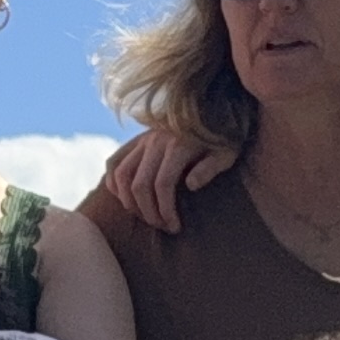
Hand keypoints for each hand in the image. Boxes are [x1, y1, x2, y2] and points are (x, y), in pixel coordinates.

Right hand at [99, 126, 230, 235]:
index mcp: (177, 145)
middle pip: (139, 184)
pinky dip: (114, 183)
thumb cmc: (221, 140)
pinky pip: (114, 162)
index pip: (162, 185)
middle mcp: (155, 141)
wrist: (211, 112)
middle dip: (148, 212)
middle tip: (161, 226)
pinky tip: (126, 199)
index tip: (174, 227)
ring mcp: (142, 140)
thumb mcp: (225, 154)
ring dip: (129, 202)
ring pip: (122, 175)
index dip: (165, 210)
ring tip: (145, 216)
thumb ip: (210, 168)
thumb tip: (191, 185)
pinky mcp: (135, 141)